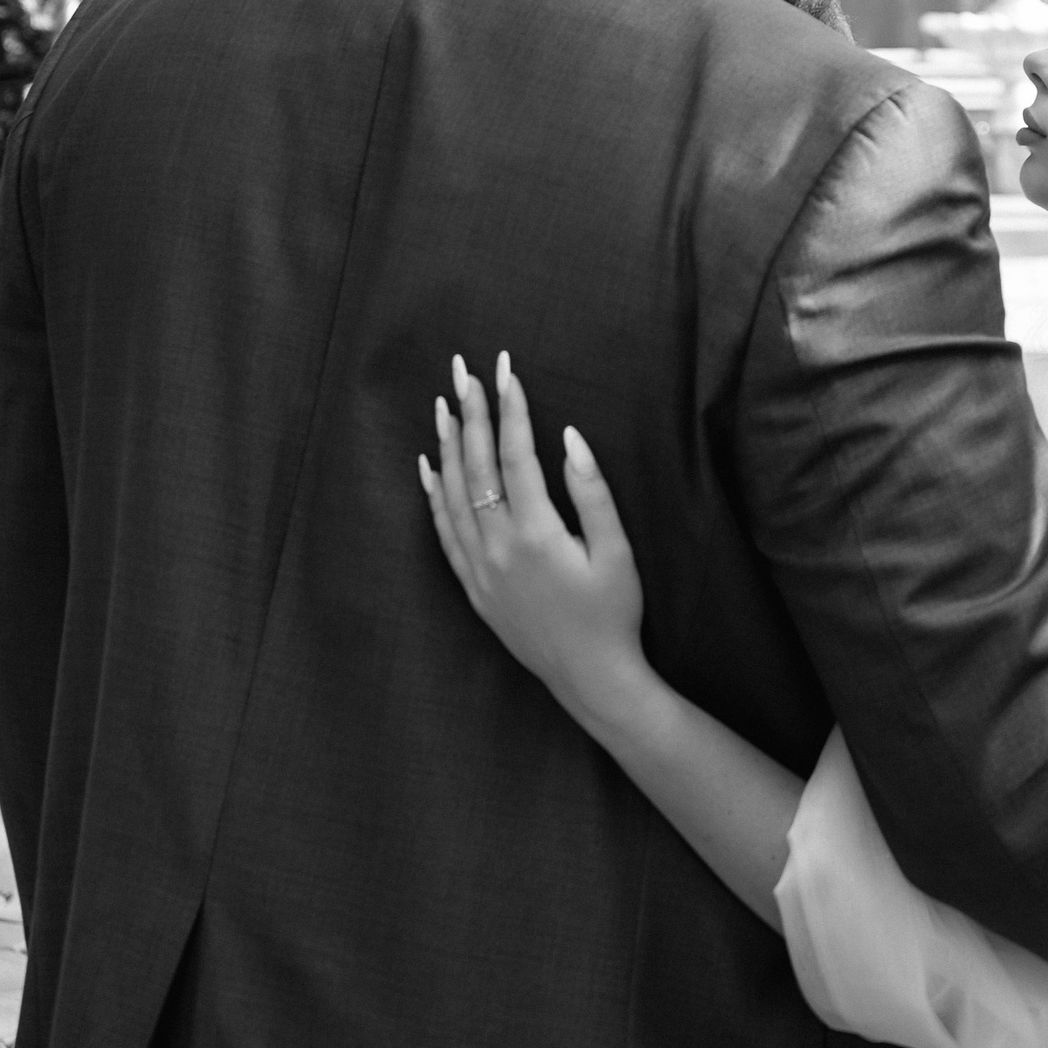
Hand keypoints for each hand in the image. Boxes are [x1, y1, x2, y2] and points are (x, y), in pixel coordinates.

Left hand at [421, 353, 648, 737]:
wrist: (590, 678)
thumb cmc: (613, 613)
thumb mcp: (617, 552)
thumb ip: (592, 492)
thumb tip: (569, 437)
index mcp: (535, 533)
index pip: (515, 454)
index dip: (510, 408)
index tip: (505, 369)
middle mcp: (498, 547)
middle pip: (477, 465)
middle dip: (472, 412)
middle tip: (464, 369)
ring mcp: (480, 568)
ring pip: (453, 494)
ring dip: (448, 445)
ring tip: (445, 403)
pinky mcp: (473, 587)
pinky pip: (443, 531)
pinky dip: (434, 494)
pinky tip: (430, 466)